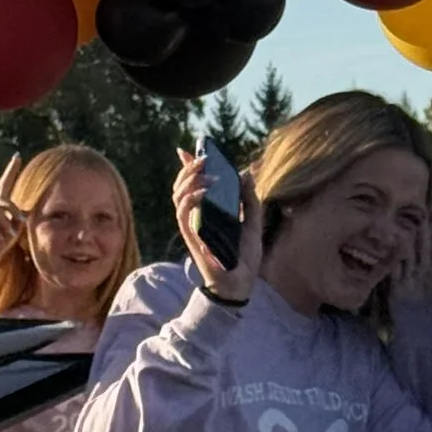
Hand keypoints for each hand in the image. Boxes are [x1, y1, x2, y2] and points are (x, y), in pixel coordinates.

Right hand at [0, 157, 24, 274]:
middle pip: (2, 199)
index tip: (17, 156)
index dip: (11, 170)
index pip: (4, 184)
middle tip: (21, 225)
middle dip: (13, 211)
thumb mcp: (9, 235)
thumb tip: (29, 212)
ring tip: (9, 237)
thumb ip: (17, 222)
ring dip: (4, 223)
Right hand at [173, 148, 260, 299]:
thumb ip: (250, 199)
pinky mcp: (191, 236)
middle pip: (181, 186)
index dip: (187, 166)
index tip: (188, 149)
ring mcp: (192, 226)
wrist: (241, 282)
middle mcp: (196, 216)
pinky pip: (182, 213)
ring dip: (189, 180)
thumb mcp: (253, 222)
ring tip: (207, 175)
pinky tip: (202, 192)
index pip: (192, 184)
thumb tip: (245, 172)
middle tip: (204, 159)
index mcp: (209, 211)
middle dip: (189, 168)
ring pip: (178, 196)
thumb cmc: (244, 256)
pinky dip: (190, 199)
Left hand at [392, 205, 431, 310]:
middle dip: (423, 225)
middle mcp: (426, 273)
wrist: (424, 343)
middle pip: (424, 244)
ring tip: (408, 218)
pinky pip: (395, 265)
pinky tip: (394, 239)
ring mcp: (410, 279)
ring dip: (409, 233)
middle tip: (420, 208)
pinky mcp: (396, 288)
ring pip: (409, 251)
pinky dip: (395, 251)